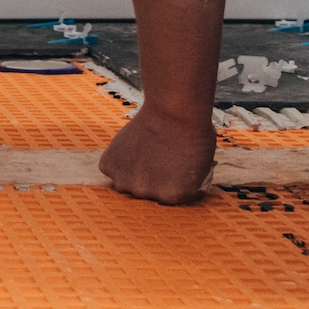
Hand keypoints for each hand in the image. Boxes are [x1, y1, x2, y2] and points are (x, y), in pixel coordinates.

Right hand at [98, 106, 214, 203]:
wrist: (174, 110)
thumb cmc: (192, 133)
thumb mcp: (199, 169)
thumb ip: (181, 184)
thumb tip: (170, 186)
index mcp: (172, 198)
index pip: (170, 195)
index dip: (175, 178)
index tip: (176, 162)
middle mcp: (147, 195)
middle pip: (146, 191)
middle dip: (151, 177)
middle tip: (157, 154)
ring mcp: (126, 181)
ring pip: (125, 182)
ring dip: (130, 171)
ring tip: (144, 149)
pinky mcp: (109, 166)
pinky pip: (109, 168)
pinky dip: (116, 158)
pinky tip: (130, 145)